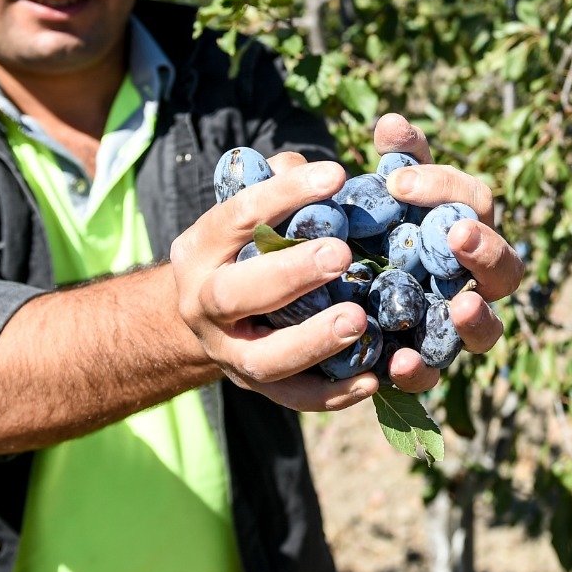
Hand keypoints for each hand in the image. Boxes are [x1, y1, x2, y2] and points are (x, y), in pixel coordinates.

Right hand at [171, 156, 379, 410]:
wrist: (204, 317)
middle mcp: (204, 304)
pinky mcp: (257, 387)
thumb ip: (281, 185)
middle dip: (289, 274)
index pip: (234, 216)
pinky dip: (332, 394)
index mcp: (199, 250)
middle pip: (234, 295)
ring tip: (359, 320)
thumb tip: (318, 173)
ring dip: (312, 341)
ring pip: (263, 359)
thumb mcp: (249, 211)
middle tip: (340, 254)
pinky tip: (372, 378)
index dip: (283, 194)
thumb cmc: (243, 247)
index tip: (336, 175)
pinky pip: (294, 398)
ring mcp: (227, 352)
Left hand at [371, 113, 524, 385]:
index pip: (475, 201)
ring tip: (463, 304)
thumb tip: (391, 122)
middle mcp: (470, 280)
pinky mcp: (423, 364)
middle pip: (505, 267)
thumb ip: (386, 163)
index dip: (445, 187)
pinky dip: (421, 369)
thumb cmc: (360, 230)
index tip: (397, 180)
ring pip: (488, 328)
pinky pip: (433, 374)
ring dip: (479, 318)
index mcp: (462, 229)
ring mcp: (451, 327)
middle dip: (487, 250)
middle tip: (458, 233)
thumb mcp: (367, 193)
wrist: (318, 293)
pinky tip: (400, 360)